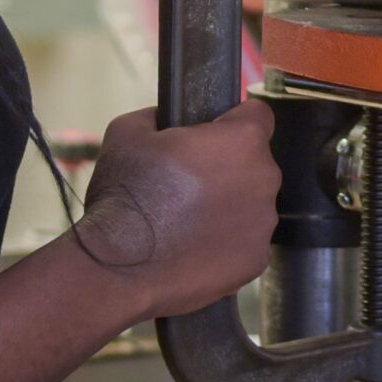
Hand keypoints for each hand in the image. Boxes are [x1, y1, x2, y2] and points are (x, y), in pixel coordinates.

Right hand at [74, 102, 277, 323]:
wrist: (116, 267)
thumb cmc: (126, 194)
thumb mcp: (128, 132)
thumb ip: (158, 115)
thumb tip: (164, 117)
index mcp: (244, 140)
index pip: (256, 115)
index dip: (231, 122)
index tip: (210, 137)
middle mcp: (265, 178)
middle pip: (253, 164)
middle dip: (227, 168)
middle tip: (188, 185)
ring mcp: (263, 224)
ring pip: (251, 205)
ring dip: (228, 208)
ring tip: (187, 222)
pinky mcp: (255, 261)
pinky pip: (245, 243)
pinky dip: (225, 245)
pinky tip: (194, 249)